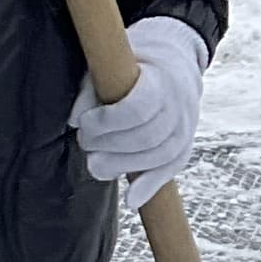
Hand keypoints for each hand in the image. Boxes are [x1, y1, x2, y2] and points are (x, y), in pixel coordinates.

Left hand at [71, 15, 208, 213]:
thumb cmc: (135, 62)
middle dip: (109, 146)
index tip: (83, 123)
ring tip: (95, 165)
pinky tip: (131, 199)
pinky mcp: (184, 146)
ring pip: (158, 157)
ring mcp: (186, 128)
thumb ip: (92, 89)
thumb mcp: (112, 63)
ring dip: (122, 167)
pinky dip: (150, 187)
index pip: (137, 109)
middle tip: (85, 143)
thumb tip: (74, 121)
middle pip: (146, 137)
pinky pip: (170, 170)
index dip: (106, 122)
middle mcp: (180, 106)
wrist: (175, 61)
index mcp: (162, 79)